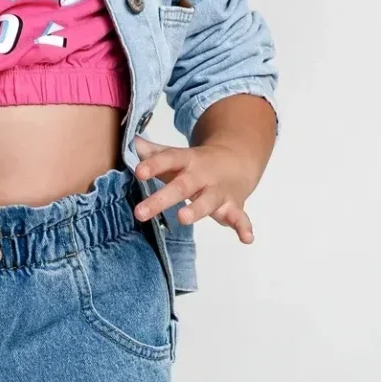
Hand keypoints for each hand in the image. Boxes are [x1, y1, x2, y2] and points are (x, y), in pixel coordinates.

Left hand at [132, 134, 256, 243]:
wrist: (238, 160)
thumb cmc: (198, 164)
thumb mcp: (177, 156)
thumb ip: (155, 153)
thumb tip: (134, 143)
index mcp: (187, 160)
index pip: (169, 159)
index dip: (154, 165)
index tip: (139, 172)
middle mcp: (203, 175)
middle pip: (182, 186)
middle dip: (161, 199)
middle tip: (140, 212)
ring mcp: (219, 191)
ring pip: (208, 201)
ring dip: (196, 210)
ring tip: (183, 218)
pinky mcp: (234, 205)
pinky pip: (240, 217)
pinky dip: (244, 227)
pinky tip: (246, 238)